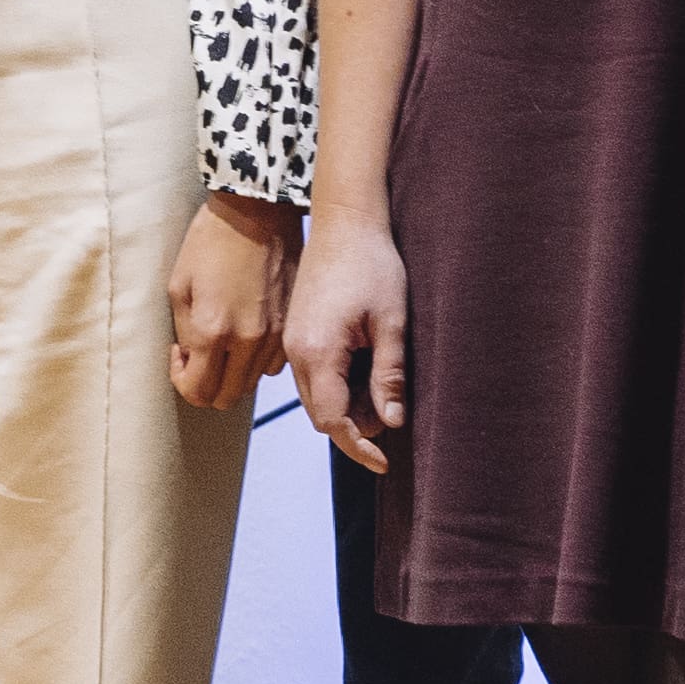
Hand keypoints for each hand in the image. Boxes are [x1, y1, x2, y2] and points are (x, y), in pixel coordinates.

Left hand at [169, 192, 297, 412]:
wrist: (258, 213)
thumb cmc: (211, 242)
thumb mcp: (179, 286)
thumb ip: (186, 333)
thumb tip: (192, 360)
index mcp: (214, 331)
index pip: (199, 392)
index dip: (182, 381)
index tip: (179, 356)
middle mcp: (248, 342)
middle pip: (226, 396)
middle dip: (206, 384)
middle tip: (197, 355)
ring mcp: (276, 336)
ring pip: (251, 382)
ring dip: (232, 371)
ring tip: (223, 340)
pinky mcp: (293, 326)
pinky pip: (274, 362)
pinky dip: (257, 358)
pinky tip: (248, 331)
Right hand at [287, 208, 411, 470]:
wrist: (345, 220)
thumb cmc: (373, 265)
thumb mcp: (391, 323)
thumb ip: (389, 375)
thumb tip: (390, 421)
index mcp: (316, 352)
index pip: (333, 421)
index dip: (359, 447)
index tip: (385, 462)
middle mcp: (294, 353)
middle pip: (320, 414)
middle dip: (355, 428)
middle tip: (393, 422)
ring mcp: (291, 342)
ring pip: (316, 396)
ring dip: (347, 406)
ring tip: (385, 392)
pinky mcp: (297, 332)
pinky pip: (314, 375)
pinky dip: (339, 385)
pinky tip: (367, 370)